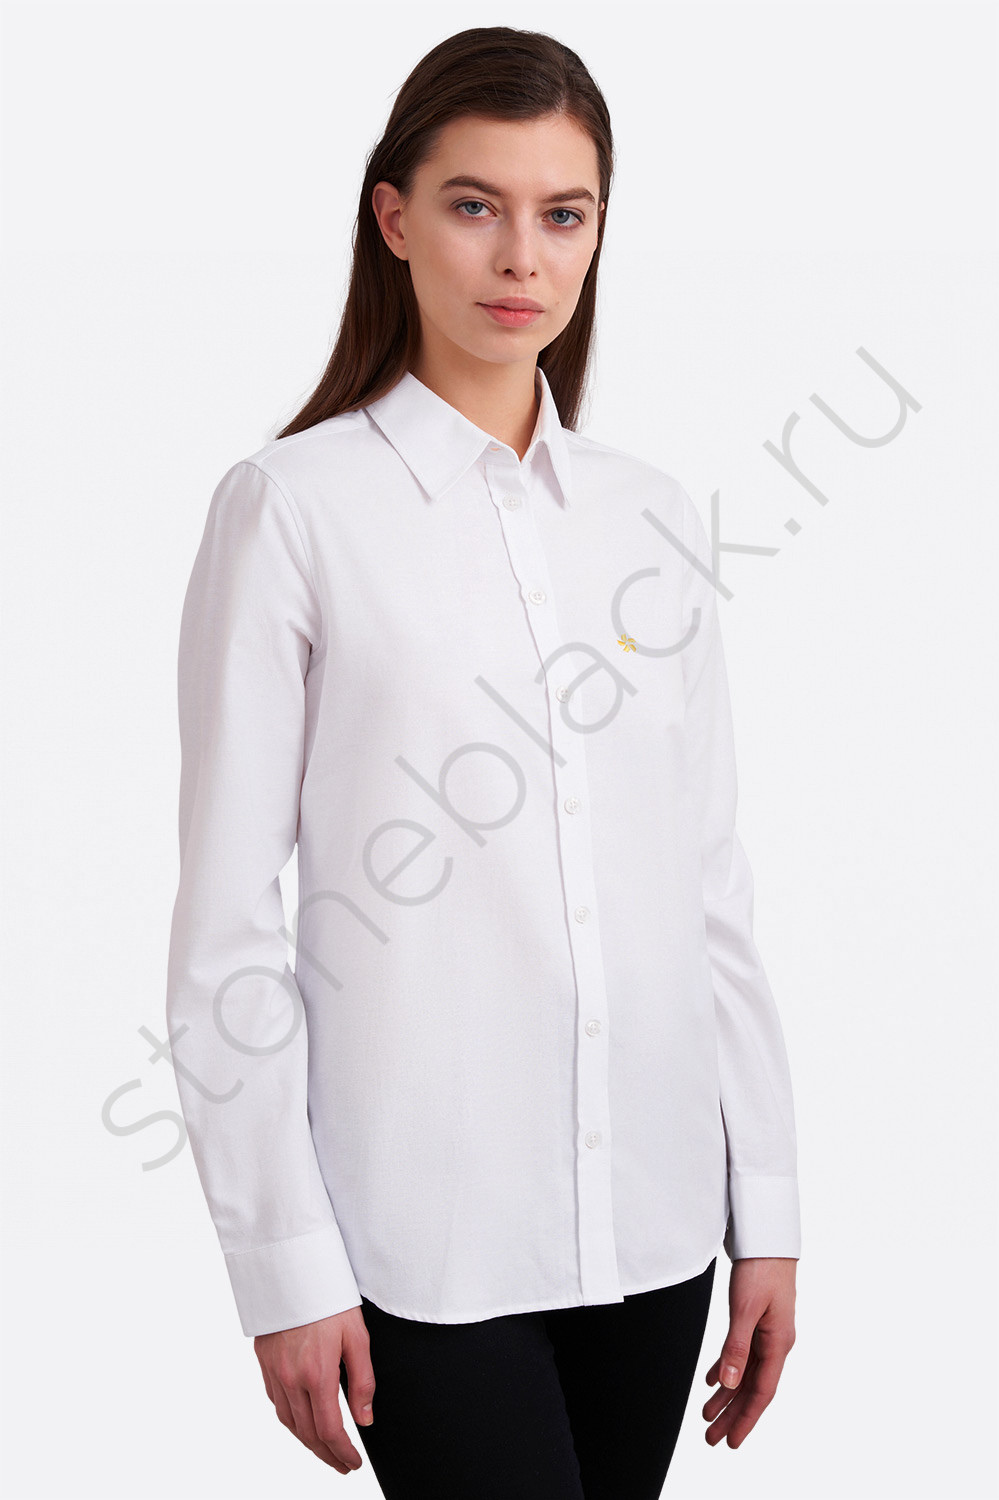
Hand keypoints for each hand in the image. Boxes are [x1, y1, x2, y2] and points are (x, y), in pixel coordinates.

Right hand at [254, 1306, 375, 1474]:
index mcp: (317, 1373)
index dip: (342, 1453)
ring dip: (307, 1442)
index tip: (353, 1463)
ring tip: (325, 1450)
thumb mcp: (357, 1336)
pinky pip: (276, 1402)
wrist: (294, 1268)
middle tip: (343, 1465)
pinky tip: (301, 1420)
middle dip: (327, 1455)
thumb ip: (363, 1381)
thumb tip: (365, 1418)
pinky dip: (290, 1420)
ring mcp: (274, 1371)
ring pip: (288, 1422)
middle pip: (307, 1433)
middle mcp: (291, 1377)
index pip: (329, 1430)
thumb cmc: (329, 1298)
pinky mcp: (264, 1361)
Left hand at [703, 1257, 796, 1448]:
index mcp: (778, 1343)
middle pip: (753, 1387)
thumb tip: (730, 1384)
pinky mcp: (758, 1320)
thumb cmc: (762, 1268)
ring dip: (727, 1395)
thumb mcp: (746, 1308)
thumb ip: (737, 1346)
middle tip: (712, 1439)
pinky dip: (728, 1368)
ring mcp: (768, 1332)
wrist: (768, 1237)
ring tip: (707, 1415)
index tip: (731, 1442)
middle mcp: (776, 1342)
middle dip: (732, 1415)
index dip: (746, 1419)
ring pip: (746, 1372)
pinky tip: (713, 1380)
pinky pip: (743, 1354)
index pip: (762, 1391)